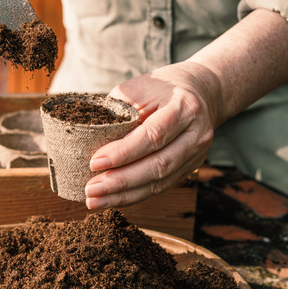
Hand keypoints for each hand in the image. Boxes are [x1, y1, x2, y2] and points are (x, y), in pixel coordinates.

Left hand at [84, 61, 222, 208]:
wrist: (201, 91)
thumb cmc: (162, 88)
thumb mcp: (140, 88)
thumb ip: (119, 111)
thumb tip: (86, 135)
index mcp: (184, 108)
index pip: (152, 136)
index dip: (123, 153)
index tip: (94, 162)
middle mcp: (196, 135)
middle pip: (158, 166)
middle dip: (121, 181)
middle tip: (90, 190)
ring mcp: (196, 155)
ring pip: (160, 182)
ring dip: (125, 195)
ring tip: (95, 201)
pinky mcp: (190, 168)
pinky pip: (161, 186)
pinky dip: (135, 195)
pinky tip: (112, 200)